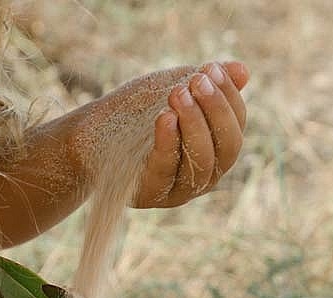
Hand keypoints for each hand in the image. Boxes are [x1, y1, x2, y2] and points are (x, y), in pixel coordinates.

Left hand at [132, 61, 248, 208]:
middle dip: (215, 112)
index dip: (229, 98)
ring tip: (179, 94)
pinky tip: (166, 117)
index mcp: (215, 151)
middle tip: (197, 81)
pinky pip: (166, 172)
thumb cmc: (137, 113)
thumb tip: (243, 71)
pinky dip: (168, 143)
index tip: (211, 69)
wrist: (89, 137)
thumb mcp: (173, 91)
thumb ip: (206, 85)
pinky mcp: (151, 195)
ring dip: (194, 125)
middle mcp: (204, 175)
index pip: (236, 127)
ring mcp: (180, 190)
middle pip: (227, 150)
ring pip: (201, 165)